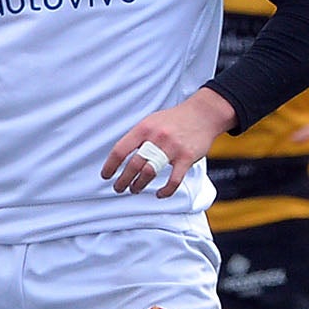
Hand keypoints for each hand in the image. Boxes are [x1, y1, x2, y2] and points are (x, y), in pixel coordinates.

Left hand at [102, 90, 234, 195]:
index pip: (120, 150)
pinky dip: (165, 190)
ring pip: (149, 173)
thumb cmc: (174, 119)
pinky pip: (174, 180)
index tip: (106, 175)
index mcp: (143, 129)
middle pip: (133, 165)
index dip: (110, 166)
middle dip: (122, 180)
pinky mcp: (187, 158)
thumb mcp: (150, 121)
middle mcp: (156, 138)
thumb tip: (121, 155)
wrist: (203, 114)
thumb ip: (137, 136)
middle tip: (118, 187)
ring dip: (138, 185)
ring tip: (133, 189)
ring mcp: (172, 148)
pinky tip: (159, 194)